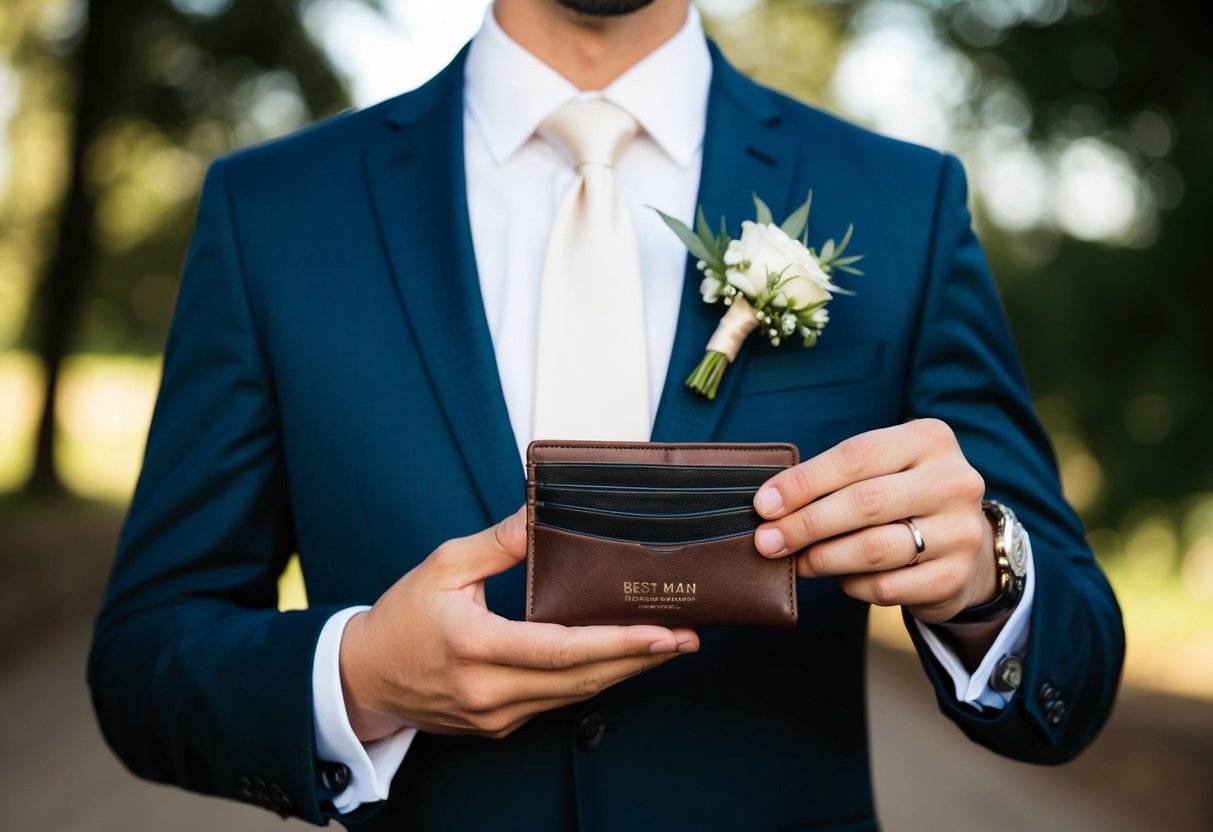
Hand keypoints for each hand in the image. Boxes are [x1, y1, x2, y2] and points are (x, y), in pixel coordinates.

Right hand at [339, 507, 698, 741]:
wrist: (364, 677)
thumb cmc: (401, 617)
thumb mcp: (443, 565)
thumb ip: (498, 543)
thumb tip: (540, 512)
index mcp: (473, 645)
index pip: (561, 650)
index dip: (618, 642)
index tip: (661, 630)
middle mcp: (488, 690)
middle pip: (582, 680)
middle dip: (641, 659)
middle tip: (686, 637)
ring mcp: (495, 715)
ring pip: (574, 697)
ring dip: (624, 671)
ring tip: (666, 646)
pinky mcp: (498, 726)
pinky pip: (555, 702)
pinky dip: (592, 680)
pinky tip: (620, 660)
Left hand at [751, 419, 996, 623]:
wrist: (967, 542)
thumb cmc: (903, 497)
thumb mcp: (882, 469)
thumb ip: (835, 478)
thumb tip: (771, 507)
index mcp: (930, 439)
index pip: (856, 457)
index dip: (803, 482)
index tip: (764, 504)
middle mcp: (954, 481)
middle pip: (863, 504)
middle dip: (805, 524)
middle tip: (768, 541)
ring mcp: (961, 531)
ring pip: (873, 549)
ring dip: (822, 558)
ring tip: (798, 561)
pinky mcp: (955, 577)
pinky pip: (886, 586)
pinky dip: (852, 584)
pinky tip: (843, 577)